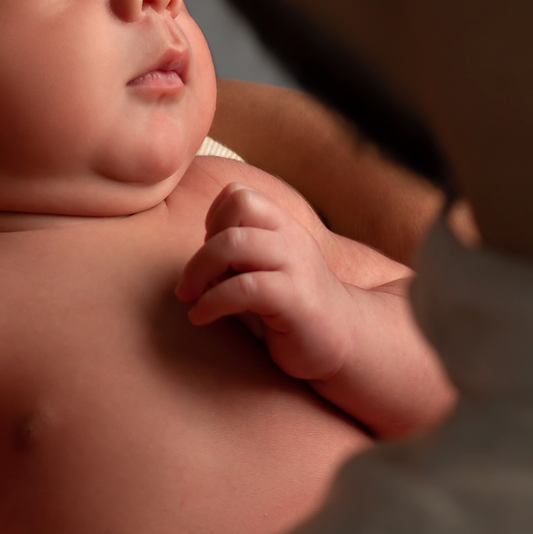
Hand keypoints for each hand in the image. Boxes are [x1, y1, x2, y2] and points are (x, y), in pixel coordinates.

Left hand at [176, 183, 356, 382]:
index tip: (207, 252)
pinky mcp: (295, 299)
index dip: (214, 217)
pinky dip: (212, 302)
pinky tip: (201, 317)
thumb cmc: (289, 307)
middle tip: (190, 283)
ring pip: (235, 243)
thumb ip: (231, 258)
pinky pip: (244, 288)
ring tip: (189, 297)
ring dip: (199, 270)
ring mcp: (295, 266)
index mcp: (281, 226)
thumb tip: (192, 262)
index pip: (239, 193)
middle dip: (201, 245)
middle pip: (237, 207)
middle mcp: (291, 237)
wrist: (343, 340)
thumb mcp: (258, 272)